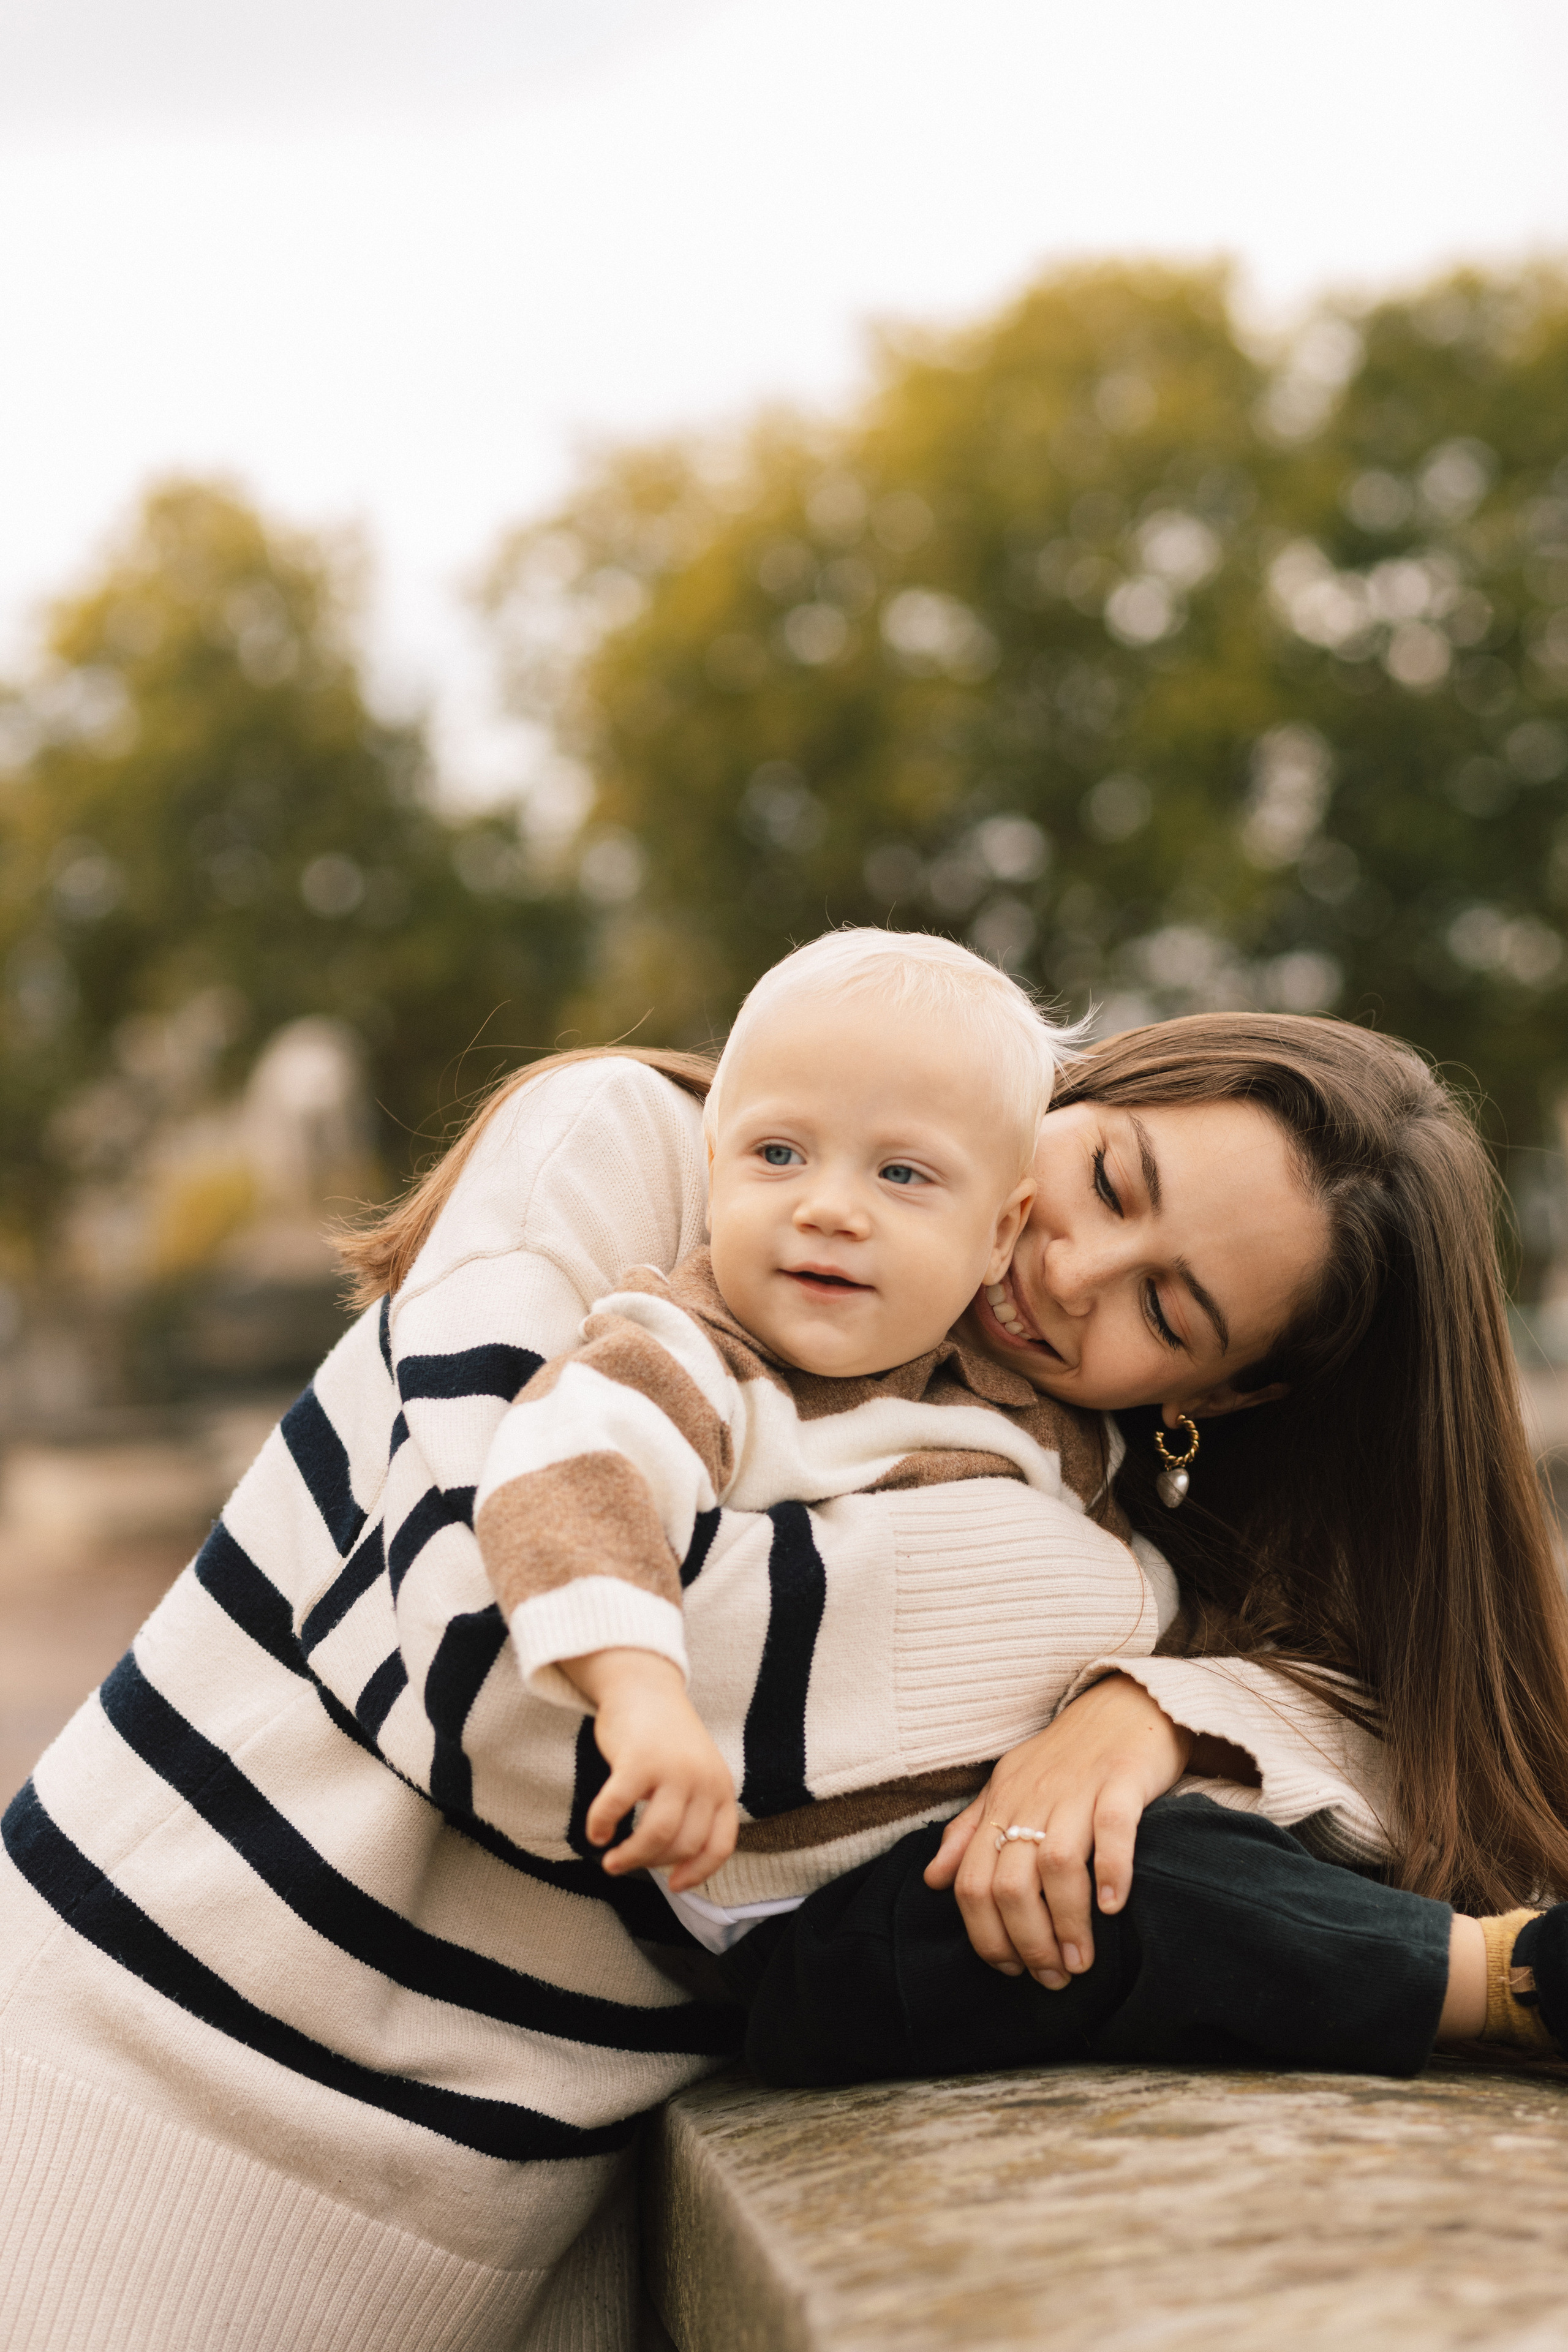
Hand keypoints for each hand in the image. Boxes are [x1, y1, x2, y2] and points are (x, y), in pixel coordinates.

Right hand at [564, 1648, 737, 1891]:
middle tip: (628, 1865)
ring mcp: (672, 1769)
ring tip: (611, 1860)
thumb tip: (675, 1866)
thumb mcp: (696, 1772)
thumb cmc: (665, 1739)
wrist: (644, 1687)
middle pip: (683, 1845)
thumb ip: (694, 1809)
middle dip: (653, 1864)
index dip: (700, 1873)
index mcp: (721, 1786)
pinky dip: (602, 1827)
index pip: (720, 1845)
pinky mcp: (637, 1761)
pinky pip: (616, 1808)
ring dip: (630, 1857)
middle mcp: (703, 1779)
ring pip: (656, 1836)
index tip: (676, 1886)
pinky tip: (596, 1833)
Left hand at [923, 1673, 1191, 1988]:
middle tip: (1054, 1977)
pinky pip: (1113, 1829)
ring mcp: (1078, 1788)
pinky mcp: (1122, 1779)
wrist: (1127, 1701)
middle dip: (1029, 1942)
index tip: (1011, 1968)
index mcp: (1002, 1803)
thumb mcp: (1009, 1787)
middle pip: (1010, 1884)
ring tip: (1082, 1961)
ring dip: (1068, 1923)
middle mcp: (1033, 1797)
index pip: (972, 1882)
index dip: (985, 1935)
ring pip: (1057, 1864)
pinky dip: (1112, 1871)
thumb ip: (970, 1832)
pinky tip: (1114, 1907)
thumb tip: (932, 1879)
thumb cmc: (1067, 1754)